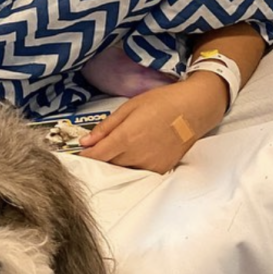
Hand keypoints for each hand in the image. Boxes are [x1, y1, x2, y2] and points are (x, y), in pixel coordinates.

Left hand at [78, 77, 226, 173]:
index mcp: (126, 138)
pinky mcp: (162, 169)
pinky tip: (138, 151)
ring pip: (124, 169)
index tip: (79, 154)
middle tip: (101, 145)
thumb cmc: (161, 102)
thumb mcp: (128, 108)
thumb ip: (106, 127)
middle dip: (102, 157)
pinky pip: (140, 171)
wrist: (193, 109)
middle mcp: (137, 156)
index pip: (97, 156)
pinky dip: (133, 164)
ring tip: (123, 144)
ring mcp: (150, 165)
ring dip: (117, 161)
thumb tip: (85, 141)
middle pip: (109, 164)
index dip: (86, 156)